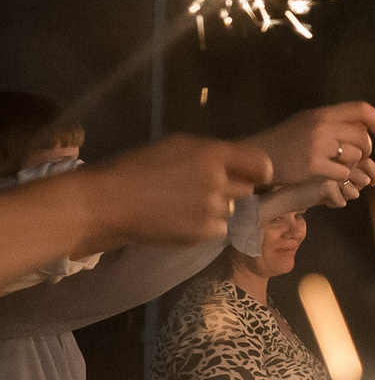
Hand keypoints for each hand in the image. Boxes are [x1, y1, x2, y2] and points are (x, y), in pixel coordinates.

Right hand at [86, 137, 270, 244]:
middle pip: (247, 189)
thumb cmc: (136, 169)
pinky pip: (218, 228)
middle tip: (204, 191)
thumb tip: (236, 164)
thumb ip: (210, 154)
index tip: (257, 177)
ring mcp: (213, 209)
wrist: (108, 203)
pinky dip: (205, 226)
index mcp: (212, 154)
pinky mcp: (204, 232)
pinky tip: (180, 220)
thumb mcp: (175, 147)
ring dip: (217, 209)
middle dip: (232, 190)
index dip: (260, 172)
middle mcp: (219, 180)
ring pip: (231, 210)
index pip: (261, 164)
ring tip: (185, 206)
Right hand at [245, 102, 374, 188]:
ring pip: (355, 156)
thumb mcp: (306, 122)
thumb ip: (332, 122)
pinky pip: (343, 172)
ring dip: (351, 164)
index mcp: (322, 114)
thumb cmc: (284, 140)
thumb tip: (363, 126)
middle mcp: (322, 127)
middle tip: (358, 155)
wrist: (256, 156)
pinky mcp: (314, 166)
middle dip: (366, 149)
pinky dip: (340, 176)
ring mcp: (318, 147)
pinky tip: (328, 174)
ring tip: (338, 165)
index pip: (361, 109)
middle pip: (363, 137)